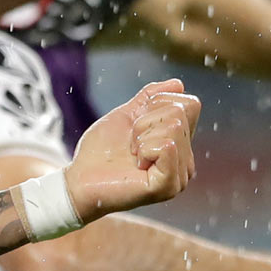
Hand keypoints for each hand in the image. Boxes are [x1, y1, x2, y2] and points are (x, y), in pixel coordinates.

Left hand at [64, 78, 200, 220]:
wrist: (80, 179)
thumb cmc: (100, 152)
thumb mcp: (127, 116)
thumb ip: (151, 98)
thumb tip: (178, 84)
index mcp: (180, 145)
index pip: (190, 104)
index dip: (156, 105)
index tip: (136, 127)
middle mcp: (186, 161)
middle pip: (180, 113)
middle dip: (145, 121)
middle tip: (130, 145)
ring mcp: (180, 176)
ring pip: (174, 127)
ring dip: (141, 136)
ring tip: (132, 155)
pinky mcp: (168, 186)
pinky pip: (167, 146)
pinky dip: (144, 149)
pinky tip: (136, 166)